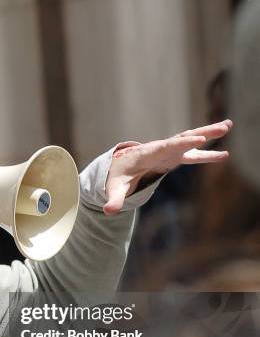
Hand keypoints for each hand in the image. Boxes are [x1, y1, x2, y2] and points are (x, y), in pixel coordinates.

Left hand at [103, 119, 231, 214]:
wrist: (118, 167)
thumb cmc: (116, 177)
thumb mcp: (114, 189)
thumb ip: (113, 200)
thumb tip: (108, 212)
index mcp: (145, 154)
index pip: (164, 147)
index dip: (180, 144)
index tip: (197, 139)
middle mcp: (158, 149)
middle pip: (181, 139)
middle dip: (200, 134)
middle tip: (222, 127)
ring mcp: (167, 152)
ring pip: (189, 141)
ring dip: (208, 134)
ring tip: (228, 125)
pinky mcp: (173, 157)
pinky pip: (191, 152)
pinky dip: (206, 152)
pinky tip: (224, 155)